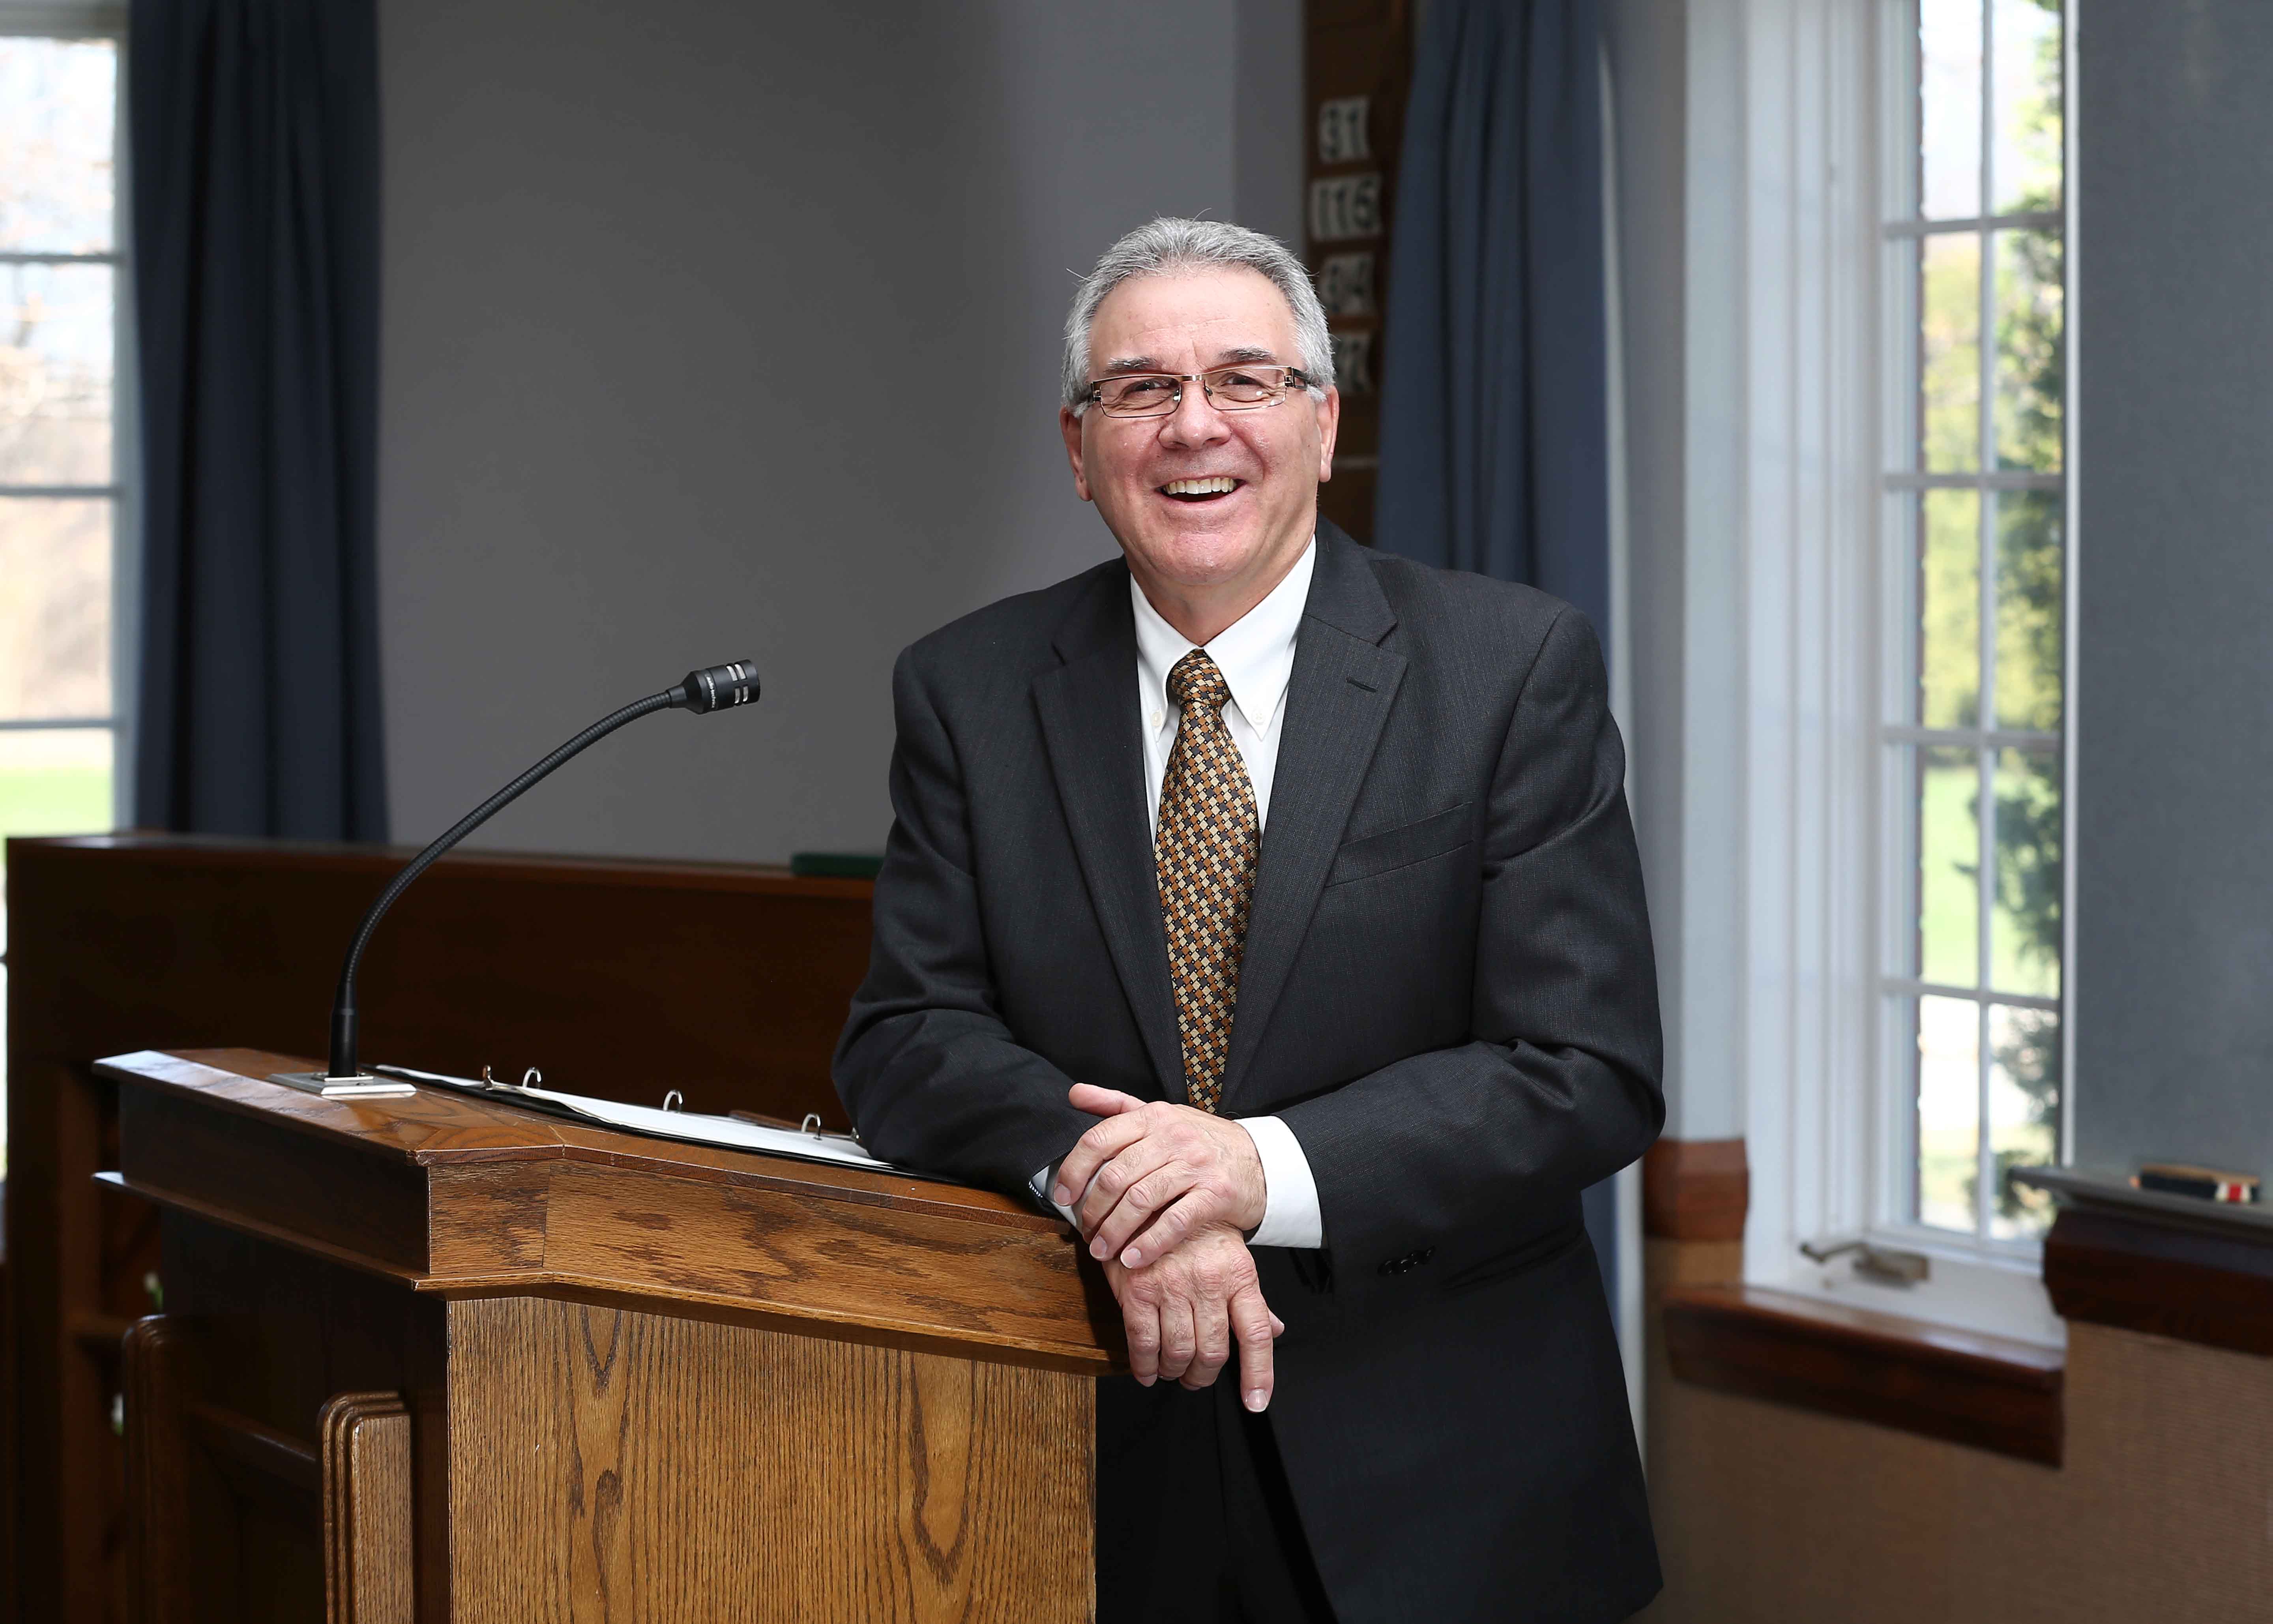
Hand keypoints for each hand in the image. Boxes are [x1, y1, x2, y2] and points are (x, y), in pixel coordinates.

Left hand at [1054, 1084, 1267, 1266]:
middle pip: (1116, 1176)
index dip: (1074, 1170)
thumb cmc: (1200, 1140)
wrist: (1258, 1160)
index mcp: (1154, 1116)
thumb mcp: (1161, 1115)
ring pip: (1141, 1201)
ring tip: (1102, 1250)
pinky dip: (1149, 1244)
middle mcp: (1173, 1136)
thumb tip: (1074, 1092)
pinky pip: (1174, 1223)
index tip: (1063, 1196)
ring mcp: (1196, 1165)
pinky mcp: (1215, 1194)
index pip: (1100, 1139)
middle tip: (1085, 1232)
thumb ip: (1116, 1105)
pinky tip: (1132, 1259)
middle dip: (1093, 1210)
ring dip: (1114, 1232)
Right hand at [1105, 1225, 1284, 1409]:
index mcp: (1239, 1274)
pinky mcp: (1138, 1289)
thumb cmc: (1194, 1232)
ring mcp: (1172, 1285)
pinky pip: (1144, 1342)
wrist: (1148, 1198)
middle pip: (1213, 1350)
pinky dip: (1145, 1365)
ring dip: (1175, 1371)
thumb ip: (1251, 1299)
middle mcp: (1209, 1282)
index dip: (1259, 1373)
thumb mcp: (1231, 1257)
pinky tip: (1147, 1371)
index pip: (1256, 1333)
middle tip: (1196, 1377)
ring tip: (1172, 1371)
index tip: (1255, 1402)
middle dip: (1204, 1375)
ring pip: (1179, 1351)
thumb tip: (1276, 1329)